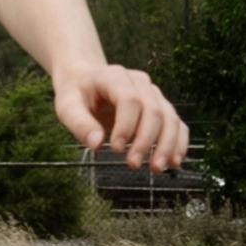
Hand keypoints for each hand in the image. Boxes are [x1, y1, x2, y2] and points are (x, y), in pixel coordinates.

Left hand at [53, 62, 187, 174]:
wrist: (86, 81)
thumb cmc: (76, 95)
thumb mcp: (67, 107)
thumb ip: (79, 124)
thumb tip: (96, 144)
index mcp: (114, 76)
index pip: (129, 99)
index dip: (126, 126)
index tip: (115, 149)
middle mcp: (139, 82)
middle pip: (153, 110)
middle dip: (146, 140)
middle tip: (133, 165)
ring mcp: (153, 93)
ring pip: (169, 117)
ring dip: (166, 145)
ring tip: (156, 168)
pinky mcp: (161, 107)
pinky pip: (177, 124)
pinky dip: (178, 143)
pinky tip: (174, 162)